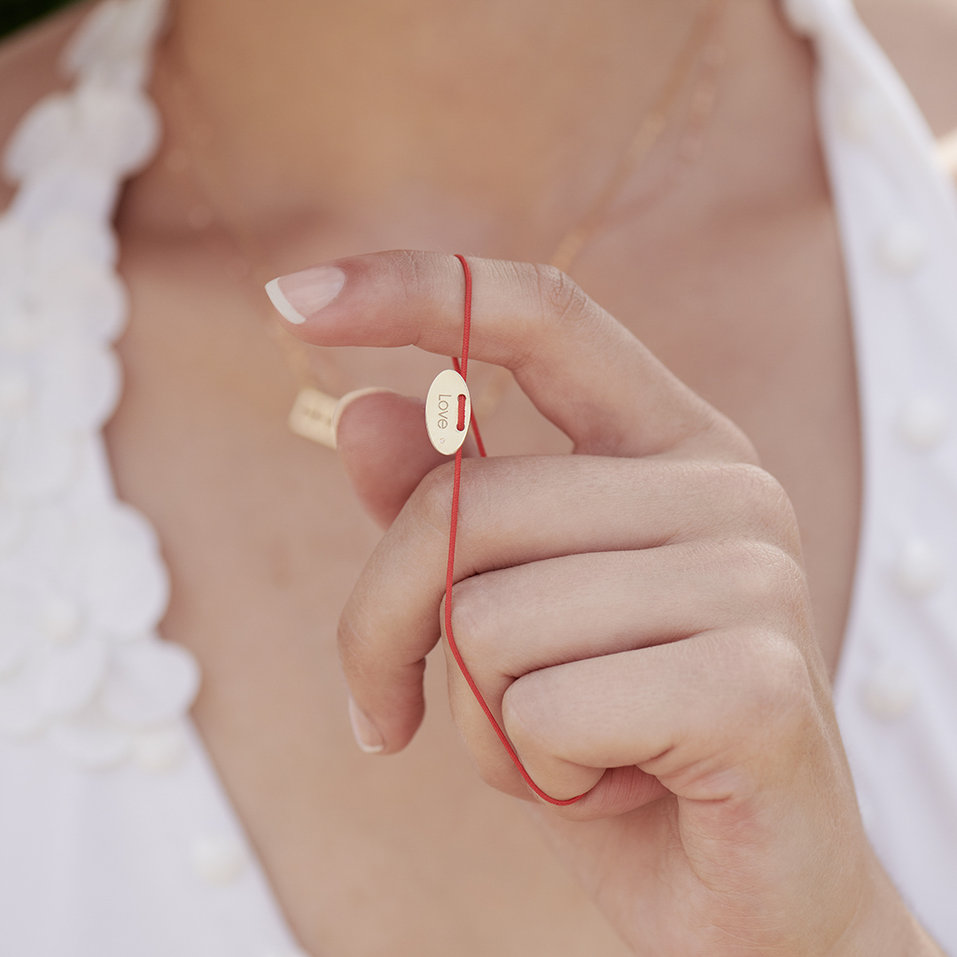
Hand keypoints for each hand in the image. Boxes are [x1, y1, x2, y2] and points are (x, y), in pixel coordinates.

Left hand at [273, 250, 938, 954]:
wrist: (747, 895)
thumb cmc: (617, 742)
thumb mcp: (510, 620)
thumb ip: (447, 512)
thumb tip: (365, 412)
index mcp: (674, 447)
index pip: (544, 316)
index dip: (415, 291)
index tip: (292, 300)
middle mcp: (726, 489)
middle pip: (464, 505)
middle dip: (385, 628)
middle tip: (395, 709)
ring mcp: (751, 579)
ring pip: (488, 619)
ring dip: (480, 719)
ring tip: (561, 752)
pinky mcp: (754, 685)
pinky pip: (540, 712)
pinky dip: (532, 774)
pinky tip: (608, 790)